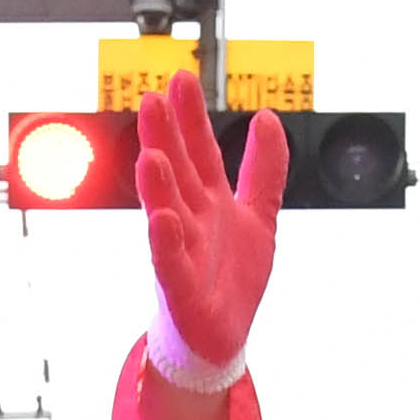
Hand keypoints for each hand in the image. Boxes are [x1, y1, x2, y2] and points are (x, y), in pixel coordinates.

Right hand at [132, 64, 283, 391]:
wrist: (219, 338)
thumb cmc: (231, 279)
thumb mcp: (259, 216)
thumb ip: (264, 170)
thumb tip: (267, 119)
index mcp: (210, 201)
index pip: (199, 151)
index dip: (191, 117)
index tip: (181, 80)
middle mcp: (191, 221)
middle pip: (177, 173)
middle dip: (165, 138)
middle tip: (153, 101)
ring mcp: (183, 253)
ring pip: (167, 213)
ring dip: (159, 186)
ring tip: (151, 156)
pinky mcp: (182, 290)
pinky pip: (171, 263)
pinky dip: (167, 242)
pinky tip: (164, 220)